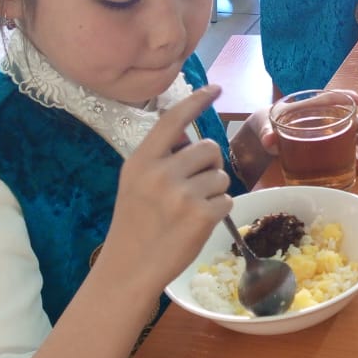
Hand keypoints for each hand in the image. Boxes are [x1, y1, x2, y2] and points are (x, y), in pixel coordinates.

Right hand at [99, 86, 232, 294]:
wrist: (129, 268)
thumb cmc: (135, 225)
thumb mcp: (135, 183)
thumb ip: (161, 160)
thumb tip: (194, 140)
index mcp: (141, 160)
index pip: (173, 120)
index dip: (196, 101)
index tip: (215, 89)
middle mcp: (160, 172)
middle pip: (209, 148)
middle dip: (209, 166)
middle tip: (193, 188)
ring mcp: (181, 194)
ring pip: (221, 176)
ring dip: (214, 191)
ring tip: (189, 210)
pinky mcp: (201, 215)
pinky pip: (227, 201)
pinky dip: (219, 212)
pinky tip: (197, 224)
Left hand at [257, 89, 357, 175]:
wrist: (264, 134)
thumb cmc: (266, 122)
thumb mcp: (264, 125)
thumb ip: (266, 132)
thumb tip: (269, 139)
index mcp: (308, 107)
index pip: (330, 98)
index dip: (346, 97)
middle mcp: (322, 117)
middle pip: (347, 117)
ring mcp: (325, 131)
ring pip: (350, 132)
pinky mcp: (325, 144)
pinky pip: (343, 148)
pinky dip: (353, 156)